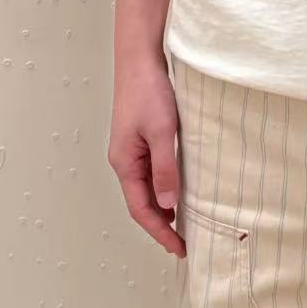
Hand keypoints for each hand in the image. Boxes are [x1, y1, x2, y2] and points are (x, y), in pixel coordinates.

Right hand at [108, 56, 186, 257]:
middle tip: (182, 242)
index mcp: (125, 163)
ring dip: (161, 207)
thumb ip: (164, 169)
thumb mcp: (162, 132)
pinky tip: (175, 189)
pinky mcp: (139, 138)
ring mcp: (130, 149)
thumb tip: (167, 206)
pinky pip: (149, 171)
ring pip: (145, 188)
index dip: (159, 232)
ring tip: (181, 223)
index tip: (178, 248)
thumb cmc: (148, 91)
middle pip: (141, 202)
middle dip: (160, 225)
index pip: (141, 209)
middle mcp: (124, 160)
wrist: (140, 59)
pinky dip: (161, 187)